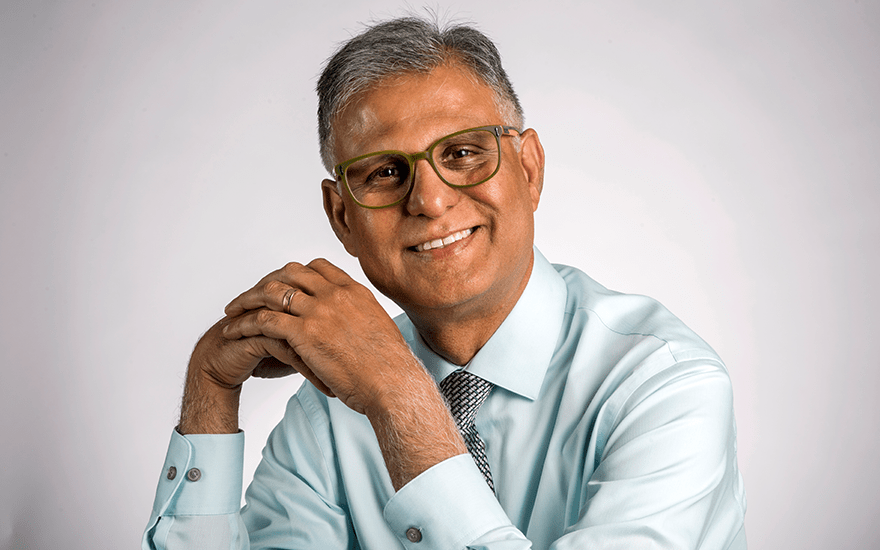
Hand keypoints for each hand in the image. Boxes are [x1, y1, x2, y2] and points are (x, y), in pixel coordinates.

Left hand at [220, 258, 427, 415]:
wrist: (393, 383)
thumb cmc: (390, 367)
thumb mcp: (378, 328)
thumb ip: (360, 318)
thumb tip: (355, 326)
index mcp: (354, 290)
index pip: (317, 267)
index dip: (293, 273)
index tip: (280, 284)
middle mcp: (335, 293)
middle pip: (289, 273)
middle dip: (265, 281)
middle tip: (250, 296)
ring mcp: (319, 310)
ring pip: (271, 292)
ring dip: (248, 300)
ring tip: (232, 311)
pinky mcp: (305, 332)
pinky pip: (264, 320)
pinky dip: (245, 324)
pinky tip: (234, 332)